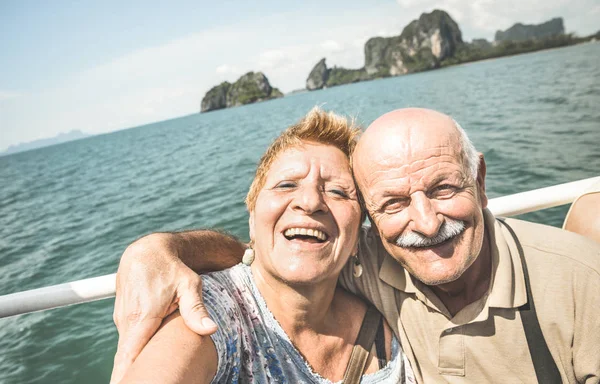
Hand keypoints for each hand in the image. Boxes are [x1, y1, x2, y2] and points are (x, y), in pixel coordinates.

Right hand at [110, 233, 217, 383]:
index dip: (126, 375)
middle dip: (130, 374)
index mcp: (142, 318)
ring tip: (144, 376)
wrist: (149, 250)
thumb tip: (209, 329)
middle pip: (126, 357)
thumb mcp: (189, 285)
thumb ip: (196, 309)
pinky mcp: (123, 316)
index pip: (129, 355)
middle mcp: (127, 320)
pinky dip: (135, 348)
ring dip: (134, 361)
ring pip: (127, 347)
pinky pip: (128, 338)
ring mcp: (123, 318)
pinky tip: (145, 356)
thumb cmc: (172, 268)